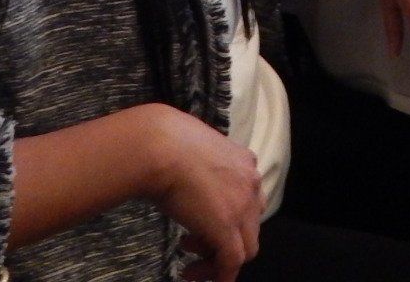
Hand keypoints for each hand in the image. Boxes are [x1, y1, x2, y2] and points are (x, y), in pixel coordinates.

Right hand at [143, 106, 264, 281]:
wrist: (159, 147)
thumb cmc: (164, 142)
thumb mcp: (191, 150)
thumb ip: (199, 166)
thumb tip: (182, 173)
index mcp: (243, 160)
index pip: (247, 197)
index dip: (228, 214)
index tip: (203, 221)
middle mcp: (251, 182)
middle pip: (250, 223)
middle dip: (224, 236)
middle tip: (192, 241)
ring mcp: (242, 206)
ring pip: (246, 246)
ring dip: (218, 257)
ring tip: (188, 257)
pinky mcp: (227, 228)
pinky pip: (232, 262)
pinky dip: (220, 274)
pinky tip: (193, 275)